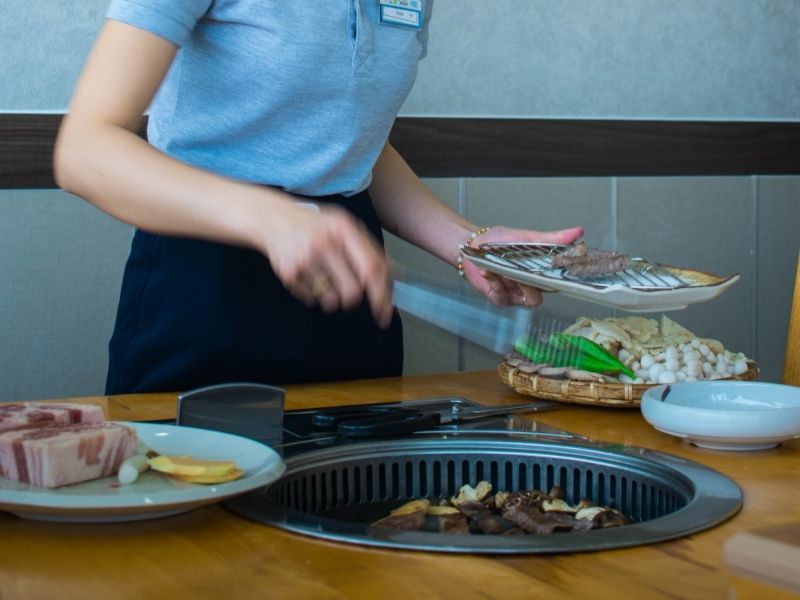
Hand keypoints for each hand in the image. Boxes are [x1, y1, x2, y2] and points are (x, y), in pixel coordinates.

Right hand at [261, 203, 392, 327]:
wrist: (272, 218)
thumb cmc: (315, 225)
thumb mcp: (343, 225)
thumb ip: (369, 248)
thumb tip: (395, 274)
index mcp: (344, 229)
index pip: (372, 268)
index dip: (382, 294)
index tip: (385, 311)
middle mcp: (325, 243)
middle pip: (352, 291)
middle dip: (353, 298)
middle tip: (349, 295)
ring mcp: (305, 258)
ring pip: (331, 299)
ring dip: (332, 298)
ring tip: (325, 279)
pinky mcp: (289, 273)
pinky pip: (312, 299)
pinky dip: (314, 294)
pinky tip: (308, 275)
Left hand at [461, 225, 583, 307]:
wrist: (473, 246)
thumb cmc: (500, 241)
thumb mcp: (529, 237)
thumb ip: (553, 239)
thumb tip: (579, 231)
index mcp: (541, 274)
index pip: (557, 283)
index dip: (561, 282)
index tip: (558, 272)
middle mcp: (531, 287)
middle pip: (541, 295)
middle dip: (534, 285)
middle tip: (526, 272)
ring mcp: (516, 295)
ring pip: (526, 299)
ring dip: (516, 284)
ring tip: (503, 270)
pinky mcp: (500, 299)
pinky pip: (503, 297)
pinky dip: (495, 282)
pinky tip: (487, 270)